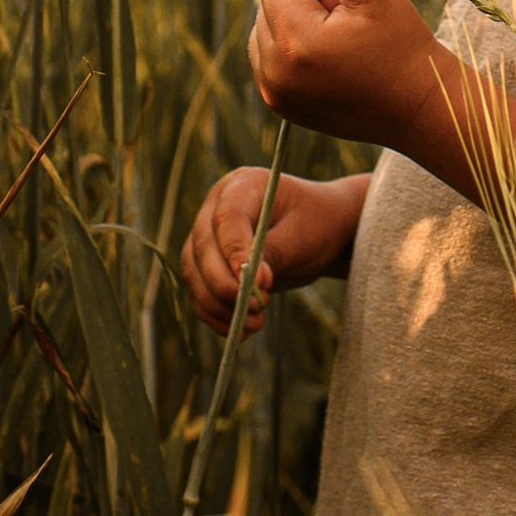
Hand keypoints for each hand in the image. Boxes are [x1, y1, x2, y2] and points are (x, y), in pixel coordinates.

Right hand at [180, 165, 364, 337]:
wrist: (320, 229)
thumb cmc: (316, 224)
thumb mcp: (303, 237)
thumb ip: (274, 253)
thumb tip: (248, 281)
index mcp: (243, 185)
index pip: (227, 219)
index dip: (235, 252)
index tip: (258, 284)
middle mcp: (216, 206)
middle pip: (202, 248)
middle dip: (225, 285)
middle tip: (257, 307)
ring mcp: (208, 235)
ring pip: (194, 273)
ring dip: (218, 305)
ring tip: (253, 324)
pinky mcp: (207, 263)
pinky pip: (199, 291)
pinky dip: (215, 314)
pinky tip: (240, 330)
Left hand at [249, 0, 440, 148]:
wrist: (417, 106)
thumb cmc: (401, 43)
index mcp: (296, 41)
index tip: (340, 4)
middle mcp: (275, 72)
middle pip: (266, 3)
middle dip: (301, 5)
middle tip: (343, 28)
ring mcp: (274, 93)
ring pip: (263, 29)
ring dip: (293, 27)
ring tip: (336, 46)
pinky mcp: (278, 104)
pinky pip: (267, 57)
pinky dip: (291, 52)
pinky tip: (327, 64)